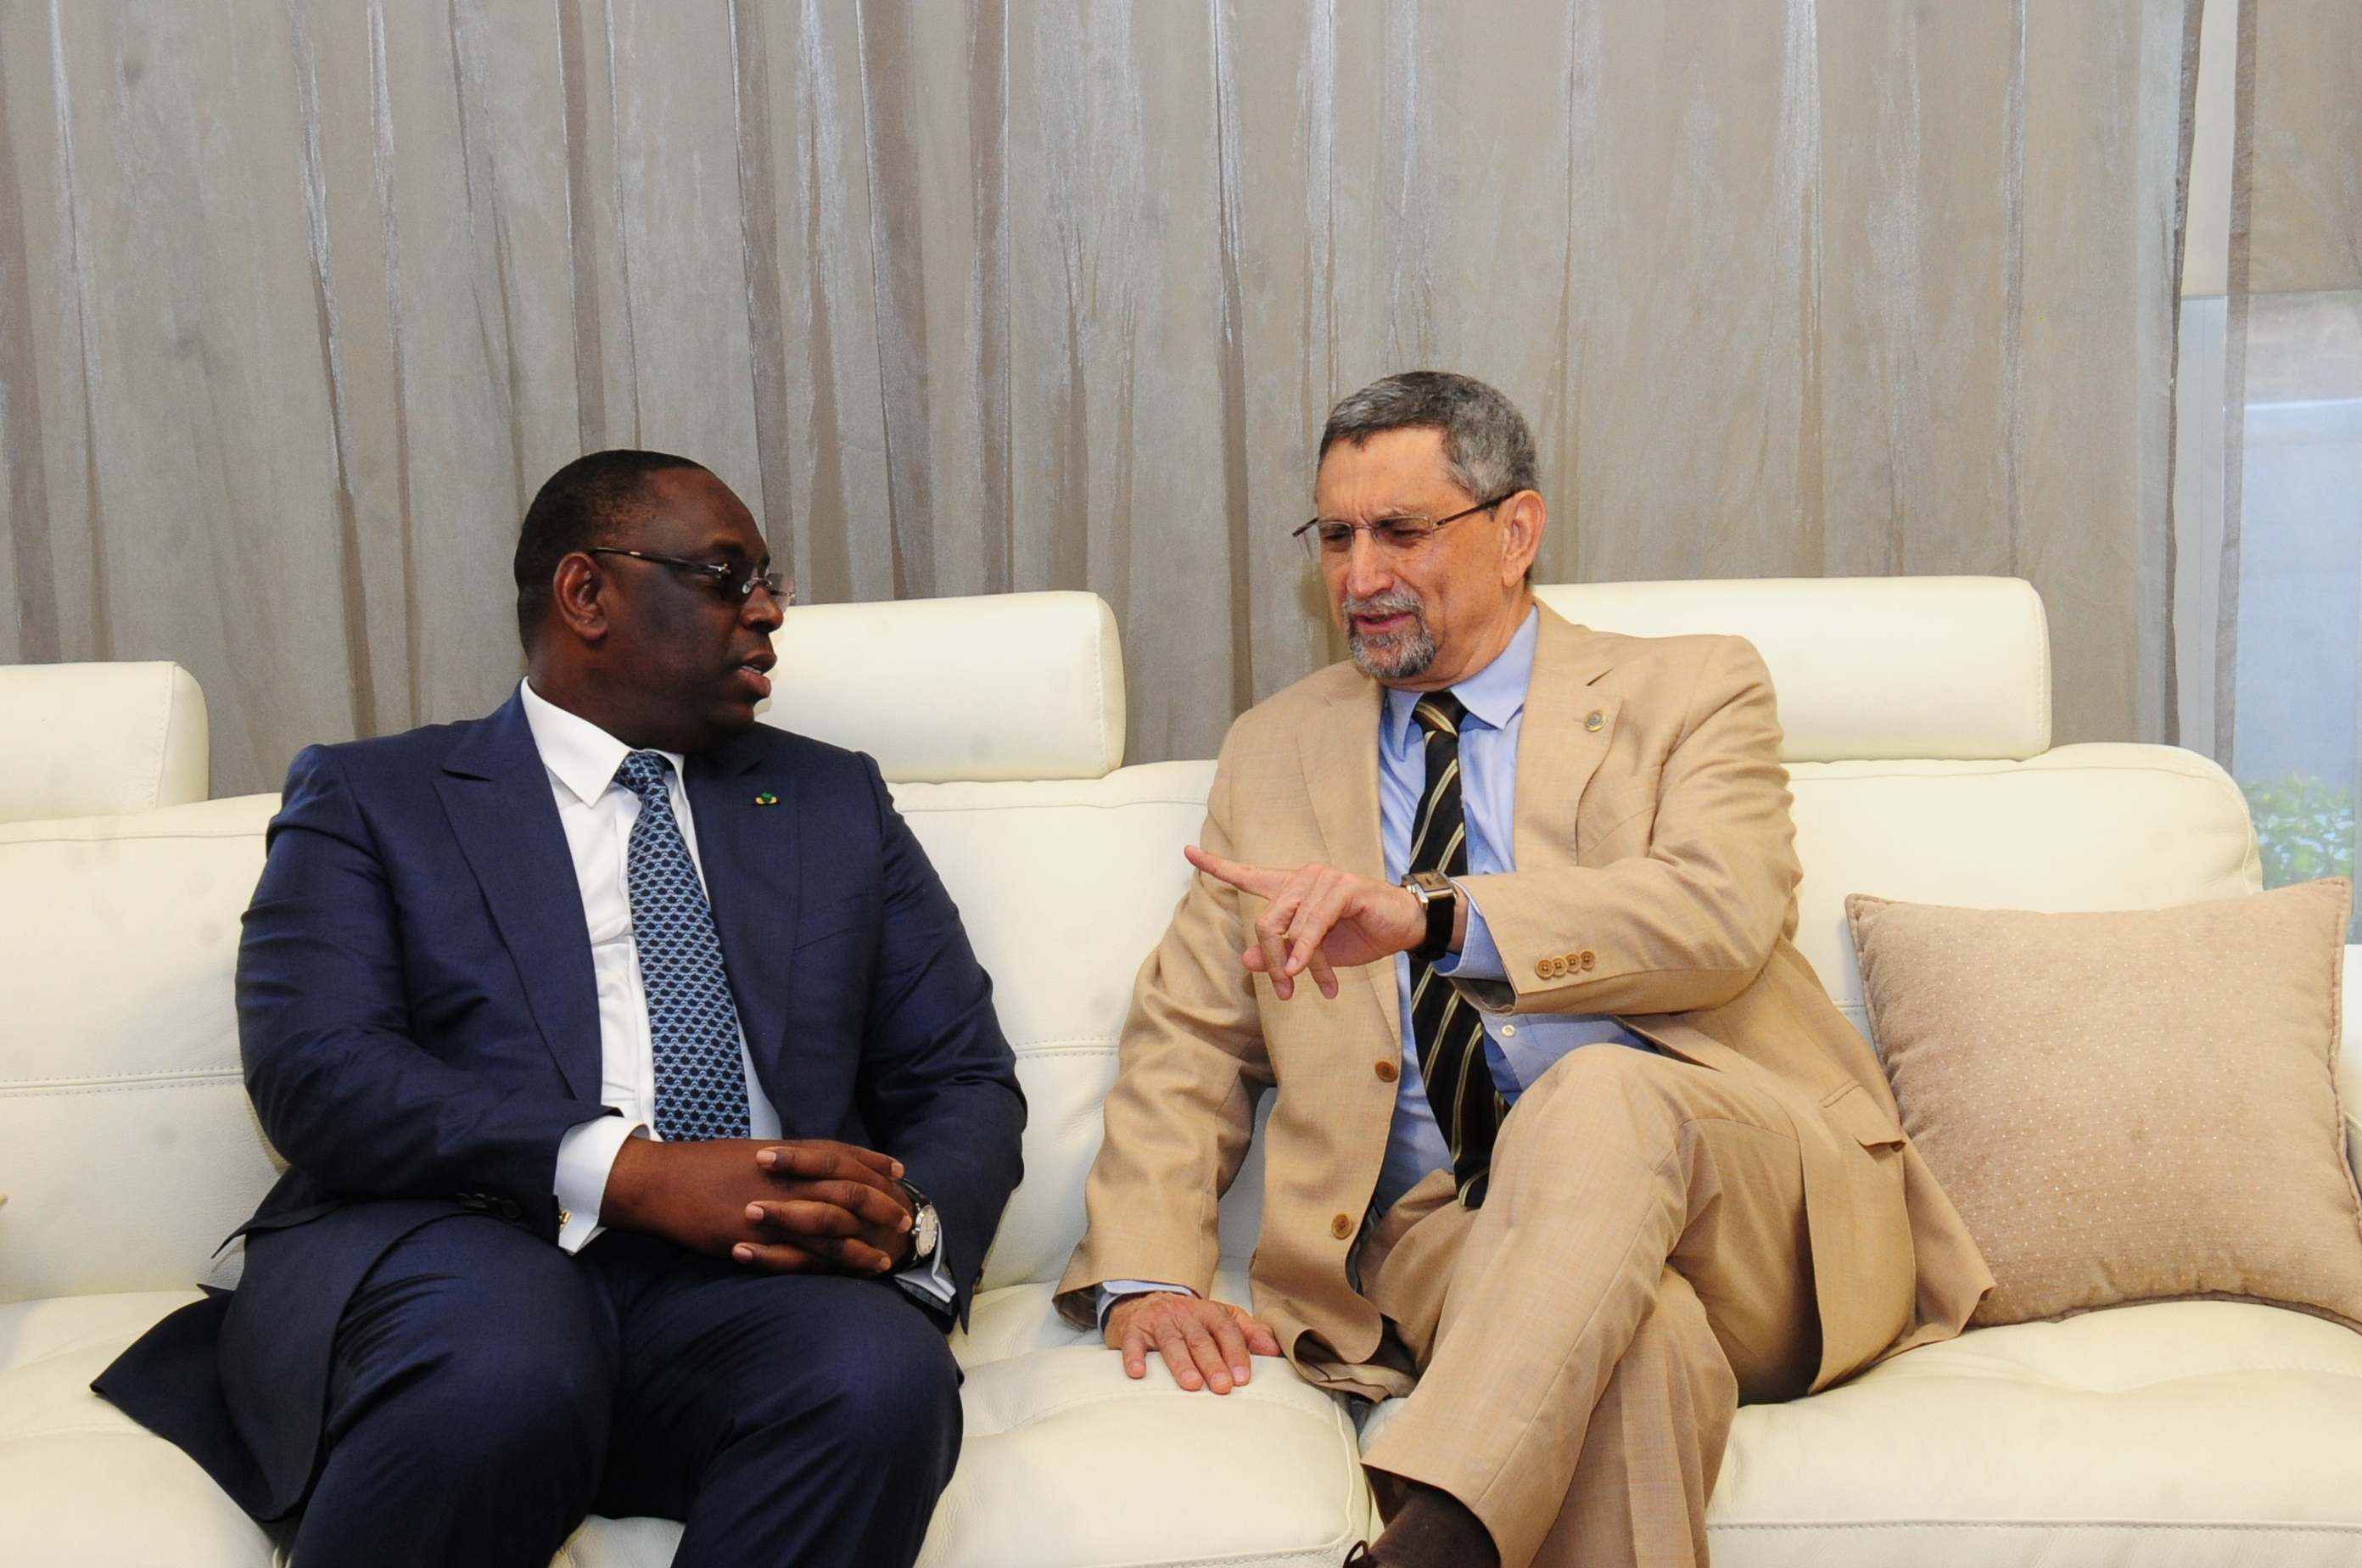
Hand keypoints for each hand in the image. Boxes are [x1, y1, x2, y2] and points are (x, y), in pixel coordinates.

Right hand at [601, 1136, 912, 1274]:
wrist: (663, 1181)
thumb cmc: (702, 1167)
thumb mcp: (749, 1153)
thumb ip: (783, 1159)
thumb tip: (806, 1163)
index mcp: (786, 1155)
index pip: (842, 1155)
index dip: (873, 1164)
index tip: (898, 1170)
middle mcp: (788, 1178)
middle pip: (849, 1190)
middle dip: (881, 1204)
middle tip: (905, 1219)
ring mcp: (775, 1208)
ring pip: (835, 1227)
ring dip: (865, 1244)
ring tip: (887, 1259)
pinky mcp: (759, 1238)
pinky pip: (805, 1255)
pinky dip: (833, 1265)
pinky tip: (850, 1275)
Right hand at [1105, 1291, 1281, 1394]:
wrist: (1145, 1300)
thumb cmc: (1188, 1318)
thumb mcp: (1221, 1318)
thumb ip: (1249, 1332)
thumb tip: (1275, 1349)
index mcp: (1209, 1312)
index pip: (1226, 1330)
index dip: (1236, 1352)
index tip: (1242, 1376)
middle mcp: (1184, 1315)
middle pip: (1200, 1339)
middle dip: (1213, 1363)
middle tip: (1222, 1386)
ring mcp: (1158, 1321)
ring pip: (1171, 1342)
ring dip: (1181, 1364)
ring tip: (1191, 1384)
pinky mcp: (1132, 1329)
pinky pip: (1133, 1343)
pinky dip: (1135, 1357)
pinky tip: (1140, 1372)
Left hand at [1185, 845, 1442, 1000]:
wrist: (1404, 928)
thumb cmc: (1360, 935)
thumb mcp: (1314, 954)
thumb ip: (1280, 953)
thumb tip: (1246, 959)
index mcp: (1291, 890)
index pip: (1247, 875)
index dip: (1216, 865)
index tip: (1187, 852)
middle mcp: (1302, 879)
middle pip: (1266, 921)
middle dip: (1270, 959)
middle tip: (1285, 991)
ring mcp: (1322, 879)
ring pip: (1289, 926)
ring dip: (1300, 963)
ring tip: (1321, 987)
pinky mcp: (1343, 888)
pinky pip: (1313, 924)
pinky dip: (1307, 950)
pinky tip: (1303, 970)